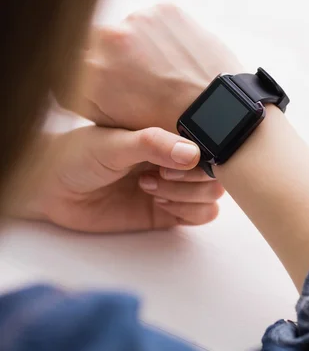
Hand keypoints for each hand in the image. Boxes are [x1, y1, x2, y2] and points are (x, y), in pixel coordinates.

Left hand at [6, 127, 223, 232]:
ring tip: (151, 188)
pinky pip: (200, 216)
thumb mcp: (112, 142)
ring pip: (211, 196)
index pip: (209, 143)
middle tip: (155, 175)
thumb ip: (152, 144)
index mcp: (167, 134)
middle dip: (191, 178)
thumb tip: (194, 154)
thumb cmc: (78, 156)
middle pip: (215, 173)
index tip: (173, 159)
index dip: (200, 155)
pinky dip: (188, 213)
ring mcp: (174, 186)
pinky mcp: (167, 213)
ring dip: (187, 196)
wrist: (52, 189)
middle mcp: (175, 159)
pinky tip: (158, 202)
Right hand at [61, 5, 242, 132]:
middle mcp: (109, 36)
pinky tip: (176, 59)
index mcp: (89, 67)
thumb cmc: (165, 126)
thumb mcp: (112, 121)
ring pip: (128, 30)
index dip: (86, 73)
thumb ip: (82, 95)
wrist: (218, 112)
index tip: (105, 82)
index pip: (68, 58)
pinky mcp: (166, 9)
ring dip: (137, 45)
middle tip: (139, 81)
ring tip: (163, 73)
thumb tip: (67, 76)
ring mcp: (139, 19)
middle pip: (99, 41)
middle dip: (113, 58)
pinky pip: (154, 20)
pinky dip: (161, 36)